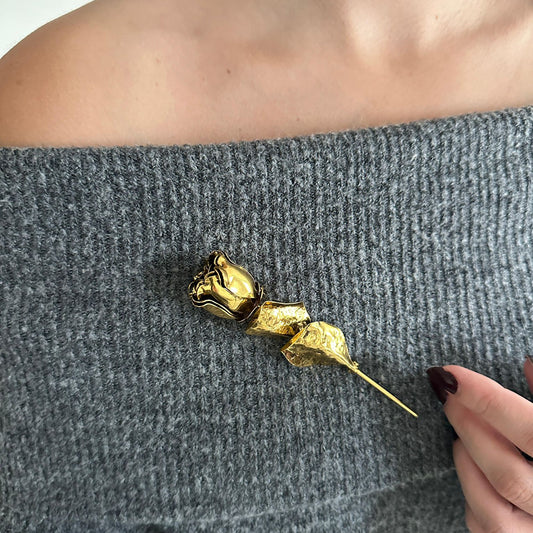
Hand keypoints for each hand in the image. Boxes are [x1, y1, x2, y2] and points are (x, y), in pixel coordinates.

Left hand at [427, 360, 532, 532]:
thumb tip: (527, 362)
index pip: (532, 432)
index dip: (488, 401)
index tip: (452, 374)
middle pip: (506, 473)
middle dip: (469, 427)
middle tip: (447, 393)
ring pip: (492, 509)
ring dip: (468, 461)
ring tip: (462, 431)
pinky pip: (485, 525)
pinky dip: (471, 489)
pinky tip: (471, 464)